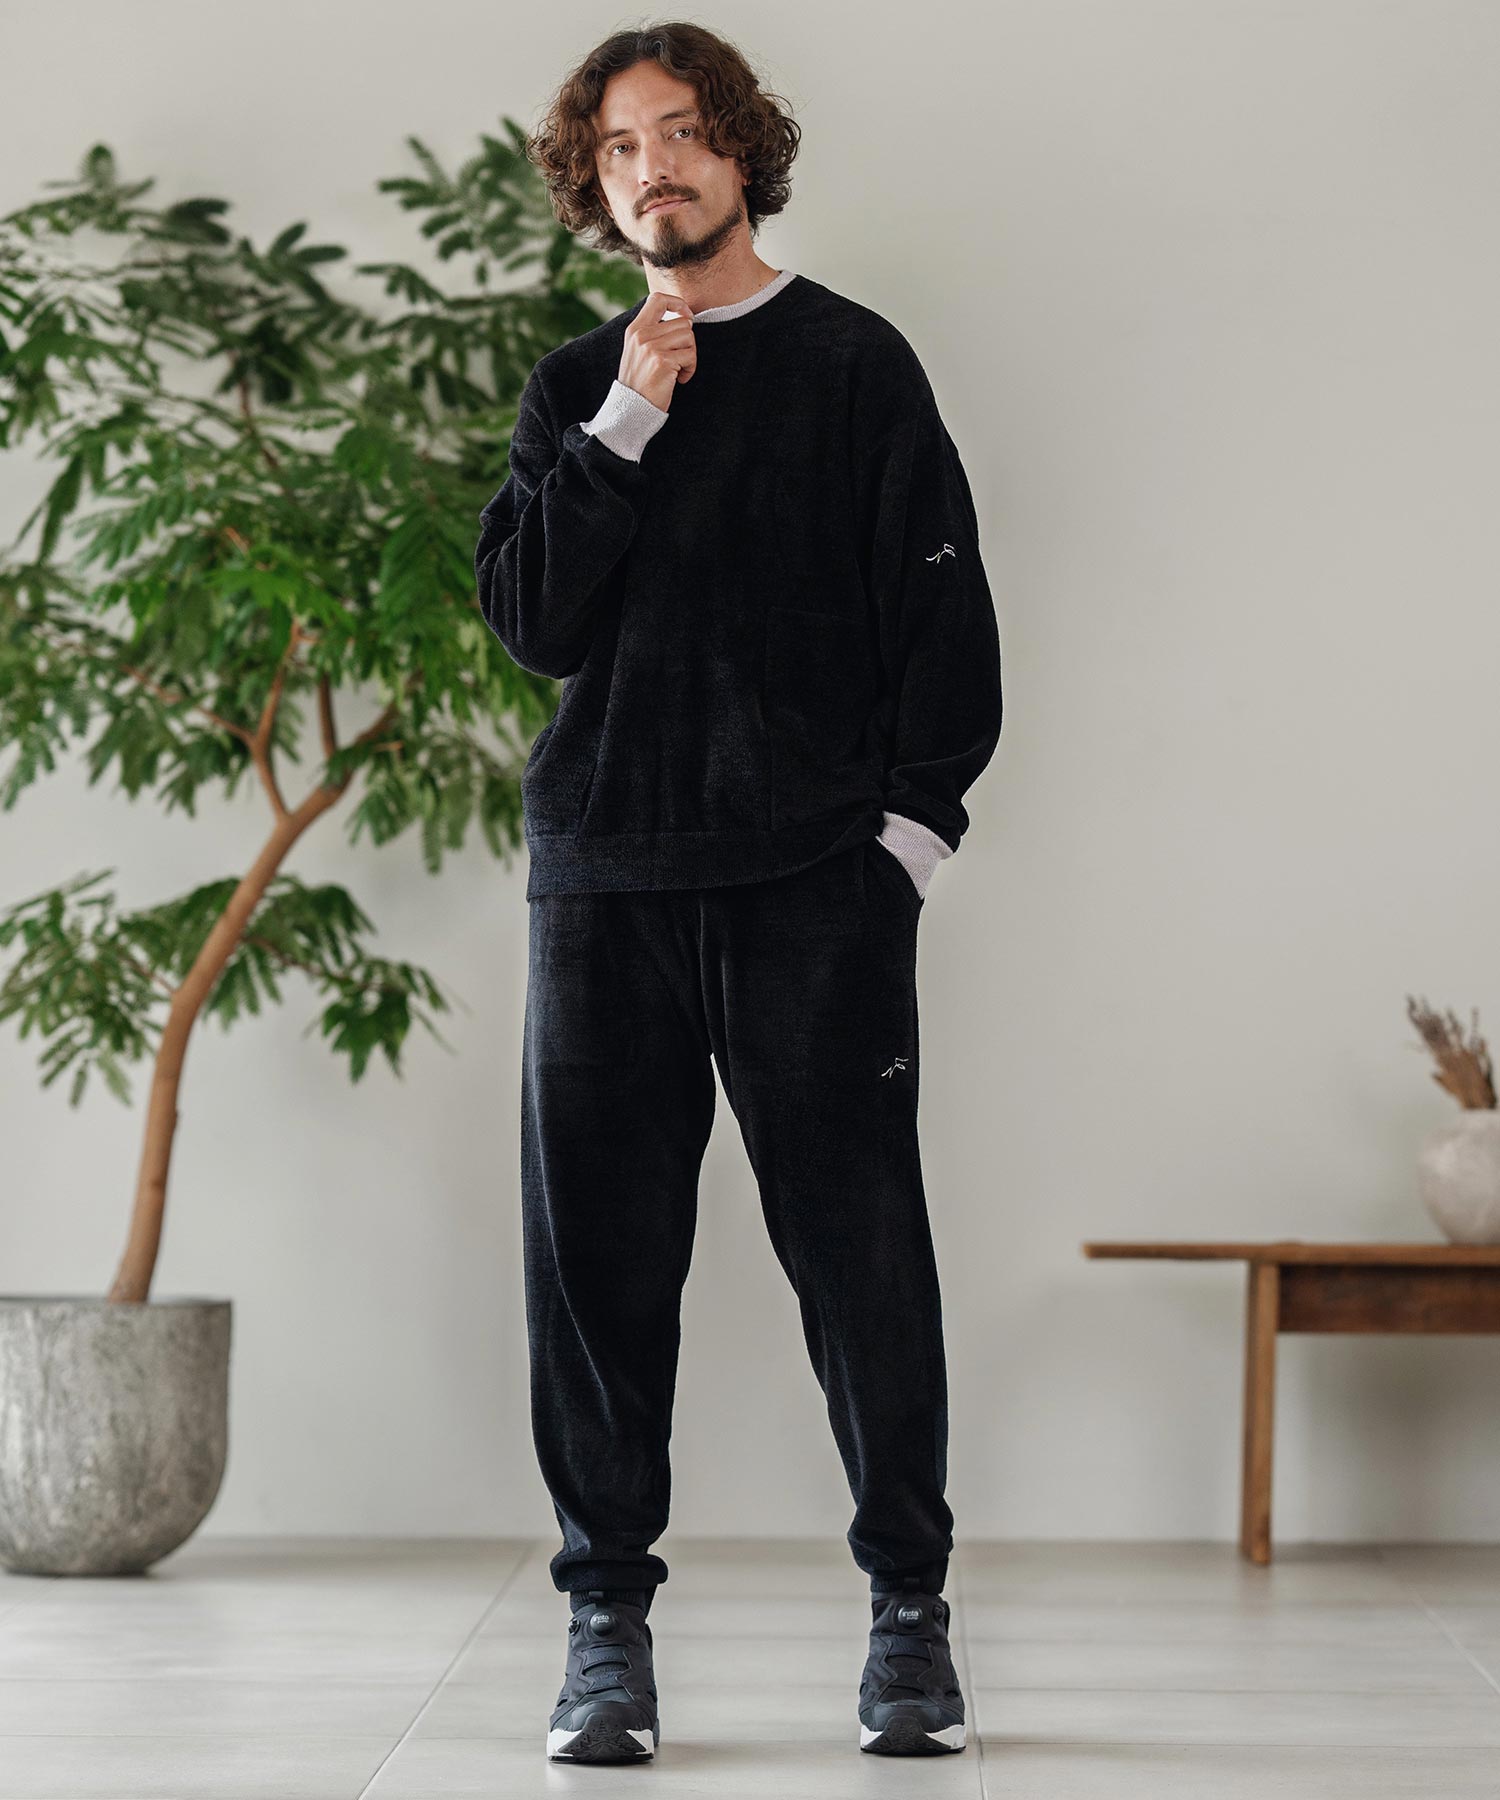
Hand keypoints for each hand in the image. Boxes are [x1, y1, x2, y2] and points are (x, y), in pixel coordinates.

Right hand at [618, 289, 696, 411]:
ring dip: (689, 356)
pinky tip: (679, 380)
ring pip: (689, 337)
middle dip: (687, 342)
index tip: (686, 316)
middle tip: (680, 359)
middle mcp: (641, 334)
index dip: (677, 303)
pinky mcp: (662, 361)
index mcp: (635, 329)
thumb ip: (653, 332)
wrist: (631, 409)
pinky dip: (690, 369)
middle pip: (682, 322)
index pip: (658, 299)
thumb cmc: (640, 382)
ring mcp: (651, 347)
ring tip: (678, 370)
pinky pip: (690, 356)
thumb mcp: (638, 351)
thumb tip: (684, 317)